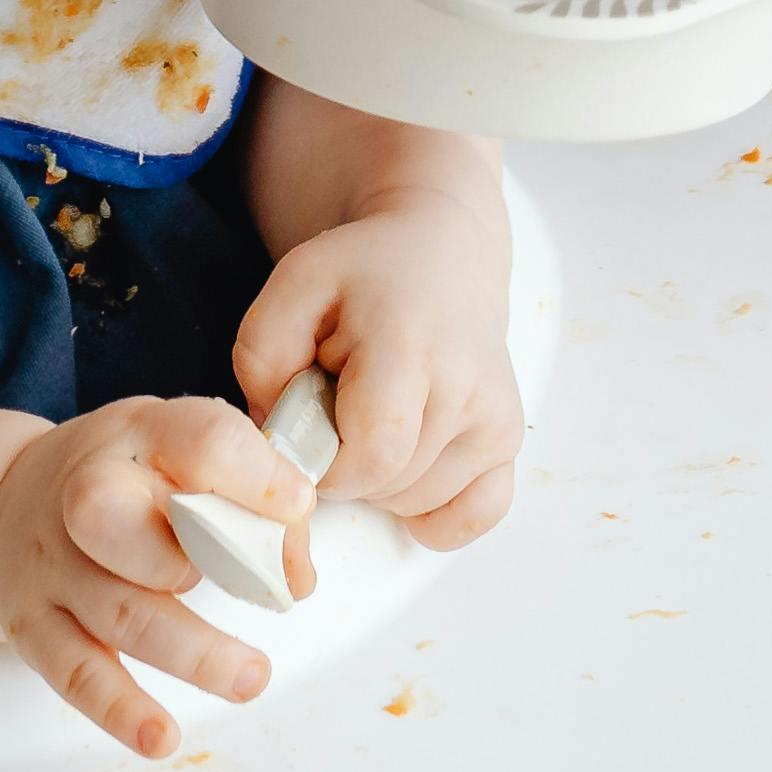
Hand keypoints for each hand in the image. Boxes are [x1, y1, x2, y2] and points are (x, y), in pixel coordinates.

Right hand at [0, 394, 302, 755]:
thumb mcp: (179, 453)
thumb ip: (245, 495)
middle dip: (192, 555)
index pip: (200, 440)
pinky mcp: (34, 627)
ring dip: (193, 652)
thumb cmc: (123, 479)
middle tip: (254, 583)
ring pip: (119, 610)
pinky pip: (77, 674)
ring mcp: (53, 564)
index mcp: (138, 436)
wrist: (5, 502)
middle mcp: (83, 493)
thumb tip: (293, 572)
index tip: (298, 508)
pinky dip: (121, 710)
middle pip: (116, 517)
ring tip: (251, 677)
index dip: (256, 477)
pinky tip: (162, 737)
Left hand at [234, 184, 521, 551]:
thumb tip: (278, 438)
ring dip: (381, 480)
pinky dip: (433, 510)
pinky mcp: (508, 439)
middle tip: (342, 407)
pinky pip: (474, 515)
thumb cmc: (365, 275)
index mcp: (408, 344)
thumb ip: (262, 358)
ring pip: (418, 503)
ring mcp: (496, 417)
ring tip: (378, 412)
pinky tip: (410, 466)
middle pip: (389, 484)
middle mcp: (465, 385)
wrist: (443, 256)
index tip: (310, 426)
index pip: (373, 454)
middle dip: (346, 465)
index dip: (326, 463)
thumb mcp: (295, 287)